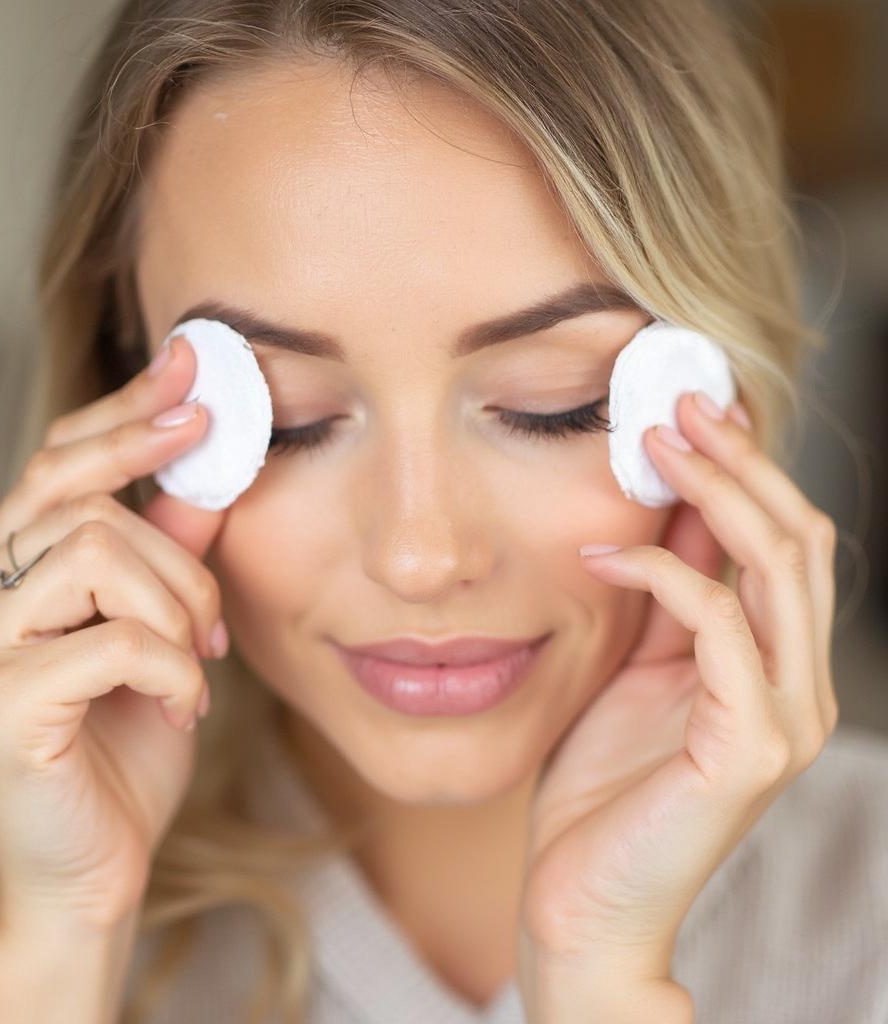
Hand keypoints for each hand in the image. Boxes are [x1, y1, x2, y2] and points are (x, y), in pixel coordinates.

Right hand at [0, 334, 226, 927]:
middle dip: (180, 559)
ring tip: (193, 668)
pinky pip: (110, 639)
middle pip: (85, 502)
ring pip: (94, 551)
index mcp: (1, 571)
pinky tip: (180, 708)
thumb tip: (205, 469)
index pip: (56, 463)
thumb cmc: (125, 749)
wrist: (94, 871)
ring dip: (175, 610)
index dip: (124, 413)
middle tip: (213, 625)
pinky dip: (171, 669)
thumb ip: (174, 552)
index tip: (190, 372)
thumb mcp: (165, 634)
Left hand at [515, 391, 838, 1020]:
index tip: (690, 411)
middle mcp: (798, 687)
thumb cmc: (601, 790)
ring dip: (715, 492)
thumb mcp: (632, 671)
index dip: (746, 471)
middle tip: (680, 402)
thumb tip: (667, 512)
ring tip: (653, 442)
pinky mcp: (750, 747)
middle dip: (741, 461)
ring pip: (775, 568)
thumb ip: (662, 601)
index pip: (785, 546)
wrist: (585, 902)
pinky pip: (717, 627)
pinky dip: (661, 576)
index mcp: (773, 668)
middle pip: (798, 541)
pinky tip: (600, 559)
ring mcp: (784, 718)